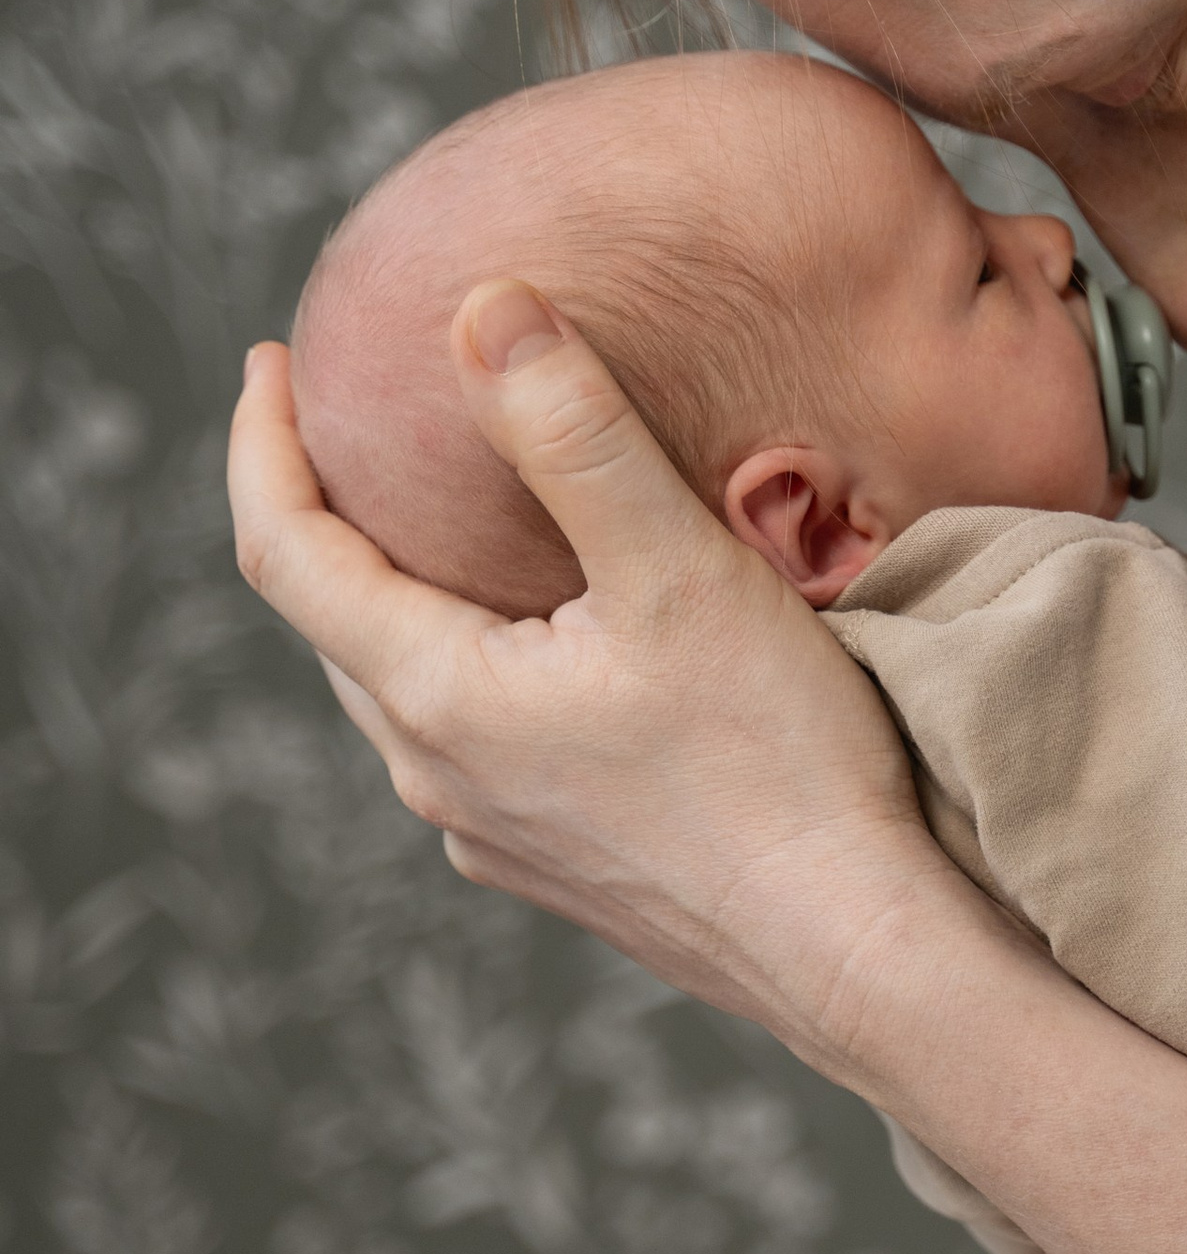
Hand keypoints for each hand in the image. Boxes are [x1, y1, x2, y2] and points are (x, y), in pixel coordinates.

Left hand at [233, 276, 1186, 1253]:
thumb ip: (573, 431)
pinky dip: (481, 667)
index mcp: (436, 696)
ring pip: (411, 691)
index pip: (285, 553)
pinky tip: (555, 650)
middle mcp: (439, 778)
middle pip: (340, 623)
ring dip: (408, 597)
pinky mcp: (564, 869)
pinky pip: (483, 748)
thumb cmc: (776, 760)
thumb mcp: (675, 566)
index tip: (272, 361)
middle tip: (349, 423)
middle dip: (327, 515)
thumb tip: (480, 306)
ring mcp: (498, 834)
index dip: (261, 446)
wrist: (857, 948)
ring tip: (446, 523)